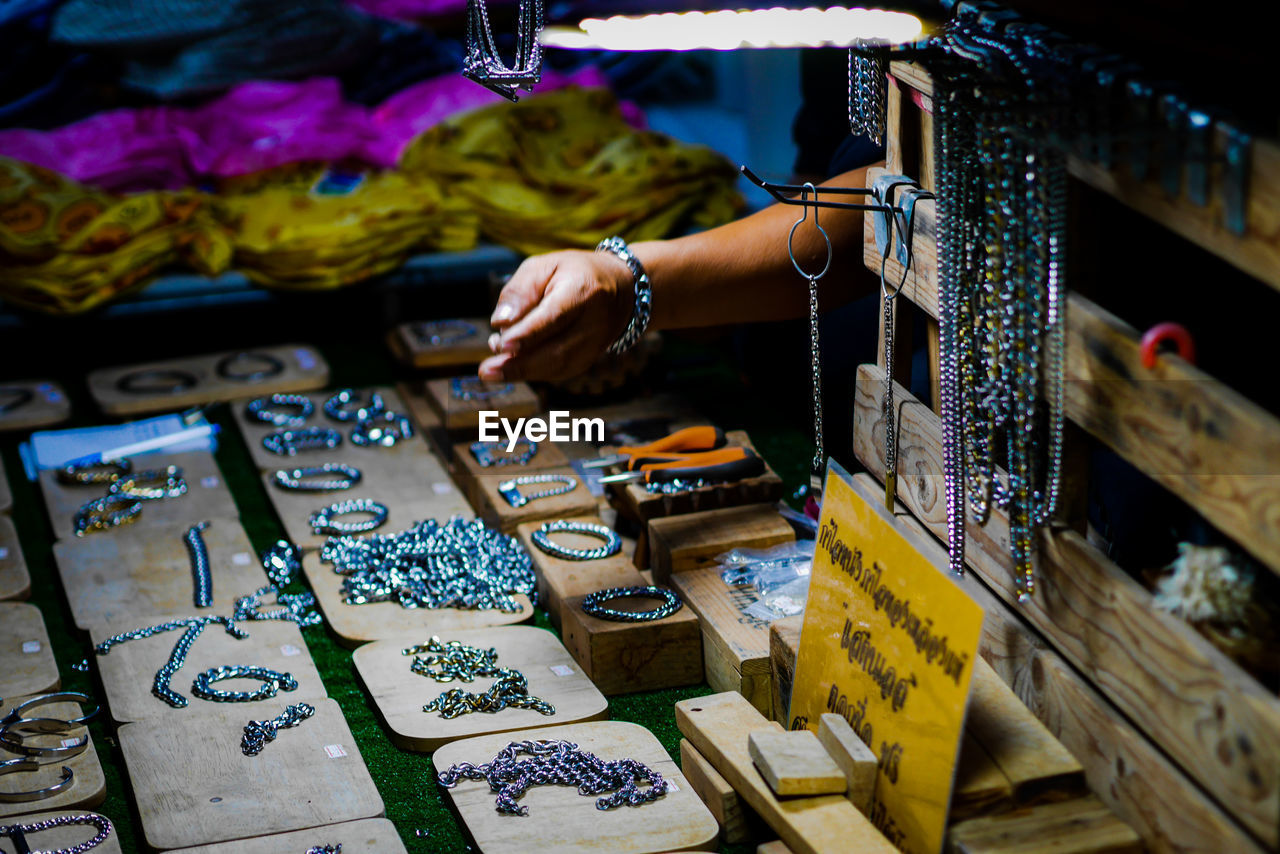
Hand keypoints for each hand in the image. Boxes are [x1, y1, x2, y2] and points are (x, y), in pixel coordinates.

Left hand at [479, 249, 633, 381]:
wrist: (618, 289)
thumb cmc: (572, 273)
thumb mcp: (544, 266)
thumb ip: (519, 290)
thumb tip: (500, 323)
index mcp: (584, 290)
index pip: (555, 316)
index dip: (529, 333)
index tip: (503, 344)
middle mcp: (595, 322)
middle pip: (556, 350)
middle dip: (518, 364)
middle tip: (487, 370)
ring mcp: (595, 345)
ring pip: (556, 367)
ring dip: (521, 371)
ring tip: (492, 368)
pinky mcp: (588, 360)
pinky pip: (557, 372)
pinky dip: (531, 372)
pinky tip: (511, 365)